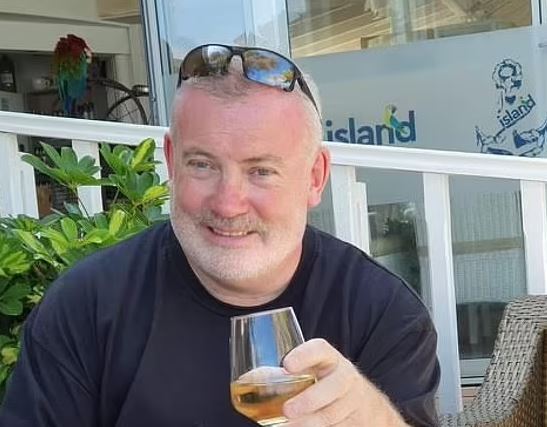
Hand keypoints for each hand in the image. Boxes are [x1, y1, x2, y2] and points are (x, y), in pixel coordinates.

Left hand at [281, 338, 407, 425]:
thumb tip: (248, 379)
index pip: (319, 349)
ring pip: (333, 413)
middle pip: (333, 386)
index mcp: (329, 357)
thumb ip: (287, 372)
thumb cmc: (324, 379)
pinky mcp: (353, 419)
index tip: (286, 365)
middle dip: (309, 400)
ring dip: (309, 422)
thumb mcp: (312, 368)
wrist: (361, 400)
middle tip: (286, 410)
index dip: (304, 356)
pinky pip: (337, 426)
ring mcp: (352, 399)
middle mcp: (344, 375)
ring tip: (288, 425)